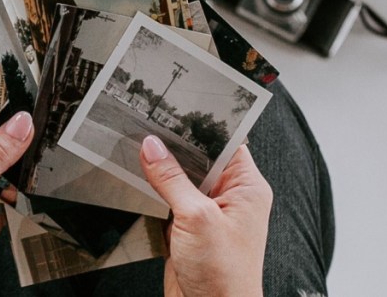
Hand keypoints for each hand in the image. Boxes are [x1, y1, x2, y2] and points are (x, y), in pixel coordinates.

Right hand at [141, 137, 271, 296]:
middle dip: (175, 147)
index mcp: (247, 188)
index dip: (201, 125)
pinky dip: (155, 190)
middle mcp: (230, 197)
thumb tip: (153, 147)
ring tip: (139, 152)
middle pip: (200, 158)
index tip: (175, 110)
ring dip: (163, 170)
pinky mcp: (188, 227)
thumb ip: (172, 179)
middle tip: (149, 128)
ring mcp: (208, 212)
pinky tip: (141, 180)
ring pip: (182, 178)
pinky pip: (170, 198)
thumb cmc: (224, 277)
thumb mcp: (196, 218)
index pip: (226, 141)